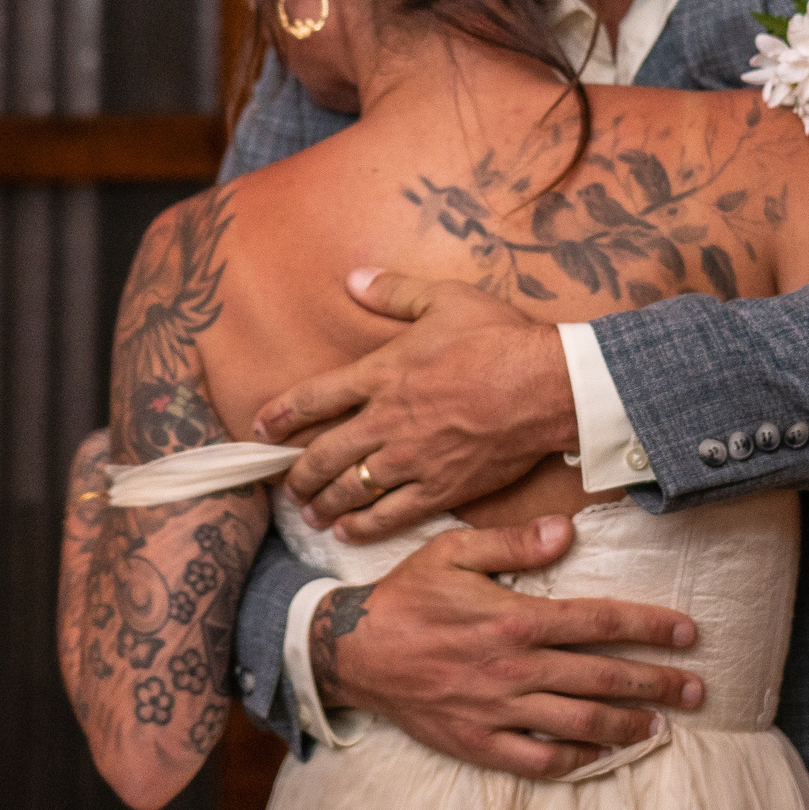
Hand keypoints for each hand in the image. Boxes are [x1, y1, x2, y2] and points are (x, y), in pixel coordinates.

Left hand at [254, 269, 572, 541]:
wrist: (548, 385)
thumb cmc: (499, 337)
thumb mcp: (445, 298)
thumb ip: (394, 292)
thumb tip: (354, 277)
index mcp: (383, 373)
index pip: (314, 397)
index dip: (280, 414)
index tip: (260, 429)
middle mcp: (388, 420)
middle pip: (324, 453)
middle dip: (298, 473)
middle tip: (285, 485)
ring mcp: (413, 458)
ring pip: (352, 488)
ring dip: (324, 502)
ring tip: (308, 513)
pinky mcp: (442, 487)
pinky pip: (392, 514)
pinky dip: (364, 526)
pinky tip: (347, 532)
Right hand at [314, 515, 705, 777]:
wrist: (352, 651)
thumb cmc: (406, 596)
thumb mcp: (453, 550)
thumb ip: (513, 541)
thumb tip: (566, 531)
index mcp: (514, 619)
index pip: (598, 622)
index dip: (649, 627)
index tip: (687, 634)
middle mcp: (514, 668)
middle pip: (602, 677)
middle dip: (657, 682)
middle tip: (697, 689)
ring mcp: (498, 710)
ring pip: (580, 722)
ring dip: (628, 724)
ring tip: (662, 724)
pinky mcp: (479, 742)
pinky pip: (539, 760)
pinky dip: (576, 761)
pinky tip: (602, 754)